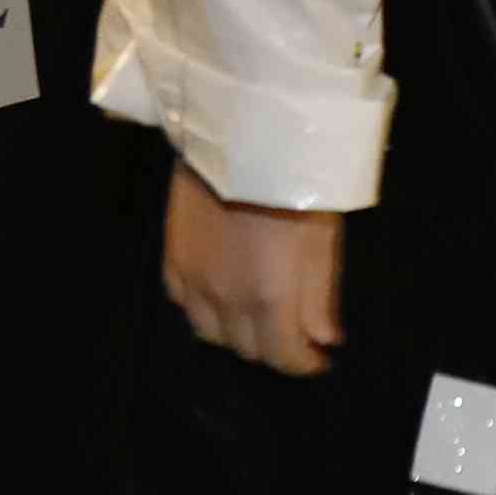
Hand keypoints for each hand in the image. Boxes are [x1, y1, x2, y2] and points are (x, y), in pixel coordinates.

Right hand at [160, 171, 346, 375]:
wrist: (242, 131)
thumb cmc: (296, 179)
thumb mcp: (323, 237)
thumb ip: (320, 295)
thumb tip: (324, 338)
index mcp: (269, 296)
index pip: (283, 357)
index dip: (304, 364)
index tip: (319, 358)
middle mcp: (225, 299)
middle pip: (247, 349)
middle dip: (274, 347)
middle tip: (293, 331)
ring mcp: (193, 279)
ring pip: (210, 333)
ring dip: (237, 333)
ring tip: (257, 316)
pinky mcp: (171, 257)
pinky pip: (183, 303)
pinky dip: (204, 308)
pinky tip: (220, 293)